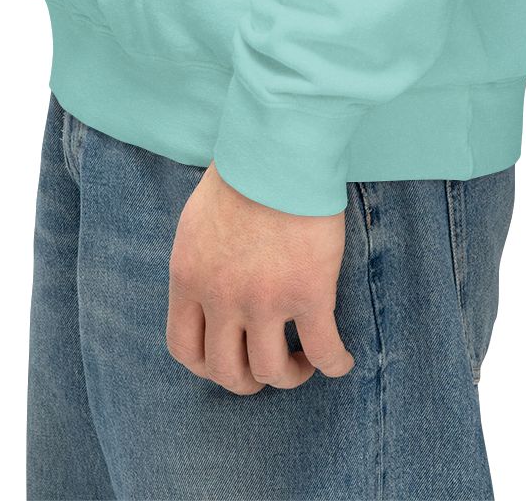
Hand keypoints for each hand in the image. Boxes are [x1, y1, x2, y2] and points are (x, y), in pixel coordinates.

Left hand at [164, 163, 355, 392]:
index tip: (229, 359)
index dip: (207, 366)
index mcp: (189, 278)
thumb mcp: (197, 223)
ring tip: (301, 362)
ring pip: (272, 371)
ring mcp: (265, 300)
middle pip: (227, 371)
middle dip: (248, 379)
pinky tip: (340, 360)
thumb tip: (210, 290)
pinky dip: (334, 364)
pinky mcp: (309, 293)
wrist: (279, 146)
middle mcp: (221, 297)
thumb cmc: (242, 172)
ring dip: (289, 375)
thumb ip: (200, 265)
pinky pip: (323, 351)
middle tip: (267, 365)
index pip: (185, 348)